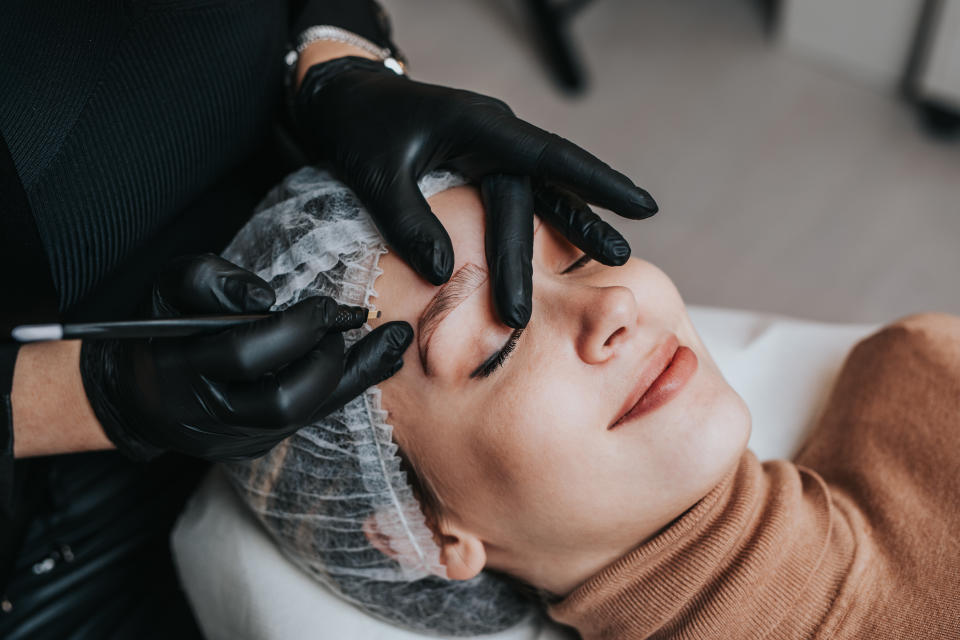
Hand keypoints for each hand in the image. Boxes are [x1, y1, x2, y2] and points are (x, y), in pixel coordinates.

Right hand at [79, 254, 412, 460]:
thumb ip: (210, 281)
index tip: (326, 304)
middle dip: (325, 359)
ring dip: (350, 377)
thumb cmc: (159, 333)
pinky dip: (349, 388)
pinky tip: (381, 361)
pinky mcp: (258, 446)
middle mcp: (211, 416)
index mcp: (181, 371)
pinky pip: (312, 420)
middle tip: (345, 322)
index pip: (245, 354)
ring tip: (384, 342)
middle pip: (282, 401)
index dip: (294, 328)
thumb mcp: (168, 291)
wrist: (139, 395)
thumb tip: (265, 297)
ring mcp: (237, 438)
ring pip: (304, 417)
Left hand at [294, 57, 656, 327]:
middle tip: (593, 278)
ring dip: (568, 229)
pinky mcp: (475, 167)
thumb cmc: (356, 126)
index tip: (642, 205)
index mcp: (480, 126)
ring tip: (610, 256)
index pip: (550, 156)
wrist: (340, 101)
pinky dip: (538, 223)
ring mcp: (487, 152)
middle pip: (534, 196)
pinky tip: (562, 247)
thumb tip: (444, 273)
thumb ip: (408, 218)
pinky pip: (514, 199)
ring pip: (535, 198)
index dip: (598, 181)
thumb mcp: (375, 171)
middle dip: (558, 241)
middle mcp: (494, 138)